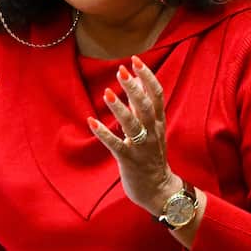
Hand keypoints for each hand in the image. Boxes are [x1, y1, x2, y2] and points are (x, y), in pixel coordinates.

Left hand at [87, 56, 180, 218]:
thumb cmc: (152, 158)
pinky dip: (104, 133)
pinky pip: (116, 145)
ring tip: (107, 92)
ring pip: (132, 124)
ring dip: (119, 107)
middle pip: (145, 105)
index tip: (136, 60)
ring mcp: (141, 147)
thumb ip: (144, 110)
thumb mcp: (153, 131)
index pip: (157, 95)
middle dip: (134, 87)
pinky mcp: (129, 160)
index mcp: (158, 123)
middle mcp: (152, 132)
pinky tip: (92, 122)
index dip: (147, 77)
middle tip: (122, 70)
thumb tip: (136, 87)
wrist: (159, 190)